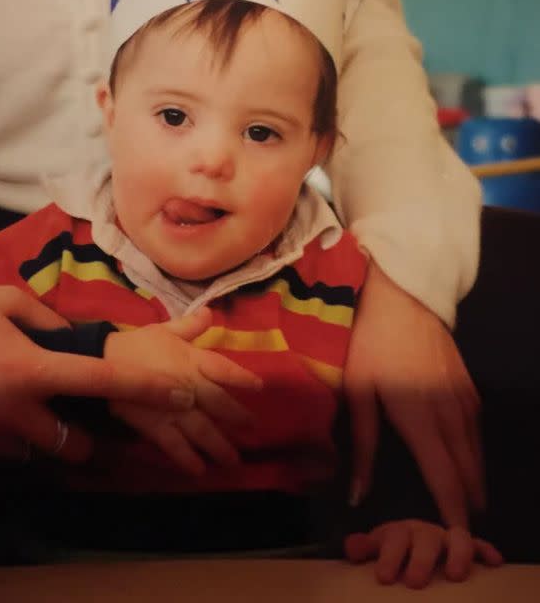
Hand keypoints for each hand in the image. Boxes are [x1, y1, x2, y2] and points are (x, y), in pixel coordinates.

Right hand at [0, 287, 194, 469]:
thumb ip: (50, 322)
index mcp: (31, 368)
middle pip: (79, 444)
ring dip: (43, 439)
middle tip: (74, 412)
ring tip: (21, 407)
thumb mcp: (4, 302)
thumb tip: (79, 340)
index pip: (103, 382)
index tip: (182, 396)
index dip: (148, 390)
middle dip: (88, 435)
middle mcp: (14, 413)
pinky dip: (6, 446)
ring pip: (41, 456)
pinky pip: (3, 462)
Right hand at [106, 307, 262, 473]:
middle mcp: (186, 385)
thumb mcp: (164, 330)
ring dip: (219, 445)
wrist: (101, 362)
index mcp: (190, 359)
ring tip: (233, 460)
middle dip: (236, 416)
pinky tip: (199, 470)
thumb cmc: (137, 345)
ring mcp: (171, 408)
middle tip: (253, 428)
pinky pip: (173, 445)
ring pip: (201, 429)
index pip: (222, 368)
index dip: (241, 377)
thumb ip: (190, 326)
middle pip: (217, 402)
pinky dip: (186, 458)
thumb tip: (209, 311)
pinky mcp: (154, 425)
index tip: (259, 387)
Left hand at [343, 262, 483, 526]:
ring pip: (476, 451)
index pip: (444, 478)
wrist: (402, 296)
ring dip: (474, 480)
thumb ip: (361, 446)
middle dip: (466, 503)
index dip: (452, 512)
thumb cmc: (370, 342)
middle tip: (461, 531)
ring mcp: (464, 398)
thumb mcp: (358, 392)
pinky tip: (468, 460)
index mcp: (421, 420)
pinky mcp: (467, 384)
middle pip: (467, 470)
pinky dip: (475, 452)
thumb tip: (358, 494)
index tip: (456, 538)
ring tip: (468, 504)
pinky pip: (477, 429)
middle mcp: (451, 415)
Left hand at [345, 520, 502, 587]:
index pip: (394, 538)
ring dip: (457, 554)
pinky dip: (486, 550)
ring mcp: (447, 538)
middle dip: (421, 560)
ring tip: (455, 575)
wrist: (414, 538)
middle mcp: (425, 532)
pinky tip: (495, 562)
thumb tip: (351, 548)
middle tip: (415, 583)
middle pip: (425, 539)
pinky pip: (479, 545)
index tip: (384, 578)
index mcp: (400, 532)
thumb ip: (364, 547)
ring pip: (456, 538)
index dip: (389, 557)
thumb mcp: (378, 546)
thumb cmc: (395, 546)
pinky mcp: (467, 547)